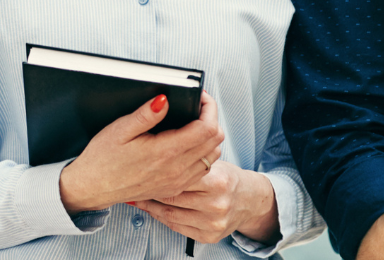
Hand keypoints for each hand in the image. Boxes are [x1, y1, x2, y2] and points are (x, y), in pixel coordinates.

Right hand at [58, 93, 224, 212]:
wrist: (92, 187)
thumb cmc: (103, 158)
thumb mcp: (120, 129)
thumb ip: (146, 114)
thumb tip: (165, 100)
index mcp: (165, 152)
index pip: (207, 128)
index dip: (209, 108)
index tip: (199, 97)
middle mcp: (176, 169)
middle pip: (215, 141)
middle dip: (211, 118)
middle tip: (197, 106)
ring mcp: (178, 181)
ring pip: (213, 156)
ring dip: (209, 137)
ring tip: (193, 123)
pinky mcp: (175, 188)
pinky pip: (203, 170)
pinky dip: (204, 154)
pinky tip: (189, 144)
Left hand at [131, 160, 280, 244]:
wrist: (249, 201)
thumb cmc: (227, 178)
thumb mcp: (214, 163)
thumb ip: (191, 158)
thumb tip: (160, 147)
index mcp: (218, 181)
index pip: (179, 177)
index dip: (157, 172)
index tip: (142, 166)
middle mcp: (216, 204)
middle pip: (171, 196)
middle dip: (150, 189)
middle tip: (134, 181)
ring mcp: (212, 223)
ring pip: (170, 214)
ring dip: (150, 205)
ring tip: (138, 195)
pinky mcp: (209, 236)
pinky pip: (176, 226)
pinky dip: (161, 217)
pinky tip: (151, 209)